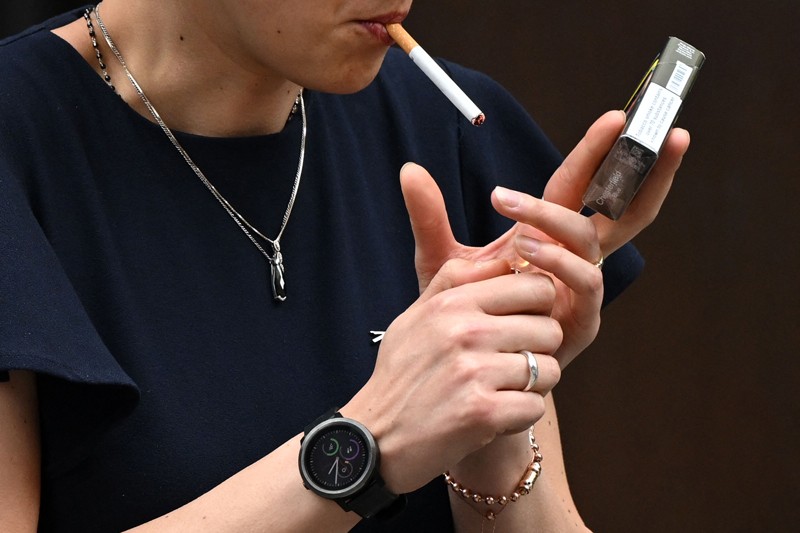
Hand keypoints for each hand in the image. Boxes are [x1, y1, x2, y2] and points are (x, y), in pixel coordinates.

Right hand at [341, 258, 562, 493]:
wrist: (374, 439)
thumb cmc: (400, 377)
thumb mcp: (414, 317)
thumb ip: (454, 282)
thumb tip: (502, 260)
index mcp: (452, 303)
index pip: (534, 286)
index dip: (538, 307)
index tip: (521, 324)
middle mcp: (464, 332)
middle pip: (549, 327)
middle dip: (539, 349)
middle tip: (512, 365)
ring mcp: (474, 372)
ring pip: (548, 368)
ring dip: (532, 386)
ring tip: (502, 391)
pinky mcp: (482, 413)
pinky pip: (536, 406)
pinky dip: (521, 415)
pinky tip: (495, 416)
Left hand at [400, 110, 690, 365]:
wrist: (469, 367)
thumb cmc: (465, 312)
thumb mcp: (441, 259)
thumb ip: (429, 216)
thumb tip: (408, 169)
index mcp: (550, 233)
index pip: (579, 183)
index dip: (598, 152)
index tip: (615, 118)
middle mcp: (575, 255)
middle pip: (625, 209)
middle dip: (649, 172)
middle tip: (663, 136)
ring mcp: (581, 287)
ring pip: (592, 242)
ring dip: (561, 221)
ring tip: (518, 218)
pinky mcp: (581, 319)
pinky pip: (585, 283)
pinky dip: (560, 262)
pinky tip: (527, 253)